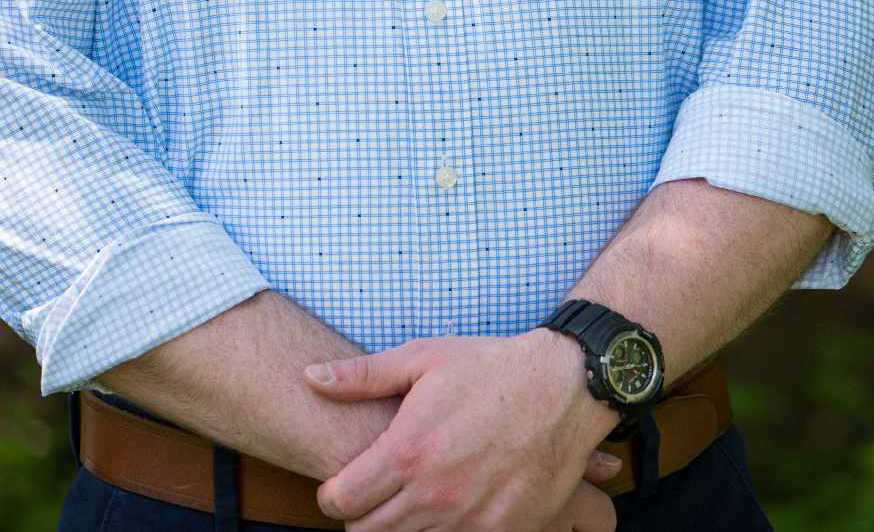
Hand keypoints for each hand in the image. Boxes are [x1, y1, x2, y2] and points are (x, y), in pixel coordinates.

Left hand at [304, 328, 619, 531]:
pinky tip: (448, 508)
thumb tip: (310, 376)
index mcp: (408, 452)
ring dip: (400, 527)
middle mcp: (434, 495)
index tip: (339, 484)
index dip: (331, 494)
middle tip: (371, 493)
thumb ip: (361, 376)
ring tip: (409, 497)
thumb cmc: (489, 368)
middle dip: (361, 515)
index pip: (342, 501)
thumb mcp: (422, 358)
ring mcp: (470, 521)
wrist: (563, 388)